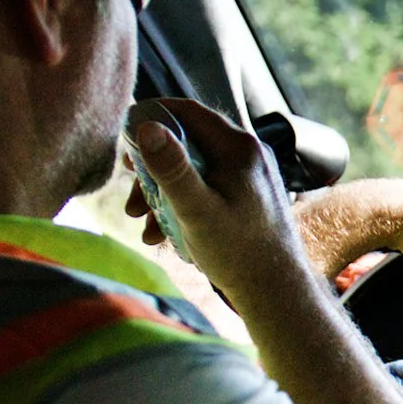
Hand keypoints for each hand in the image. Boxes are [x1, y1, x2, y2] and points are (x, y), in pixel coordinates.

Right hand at [125, 98, 309, 300]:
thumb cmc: (238, 252)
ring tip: (143, 227)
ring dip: (162, 195)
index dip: (152, 119)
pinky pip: (205, 189)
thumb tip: (147, 127)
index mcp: (238, 147)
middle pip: (186, 144)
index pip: (187, 112)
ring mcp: (248, 175)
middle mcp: (247, 154)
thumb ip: (172, 169)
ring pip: (192, 171)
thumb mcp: (196, 210)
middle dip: (152, 171)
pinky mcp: (246, 196)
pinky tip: (164, 235)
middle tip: (130, 199)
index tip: (125, 138)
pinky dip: (182, 206)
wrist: (277, 291)